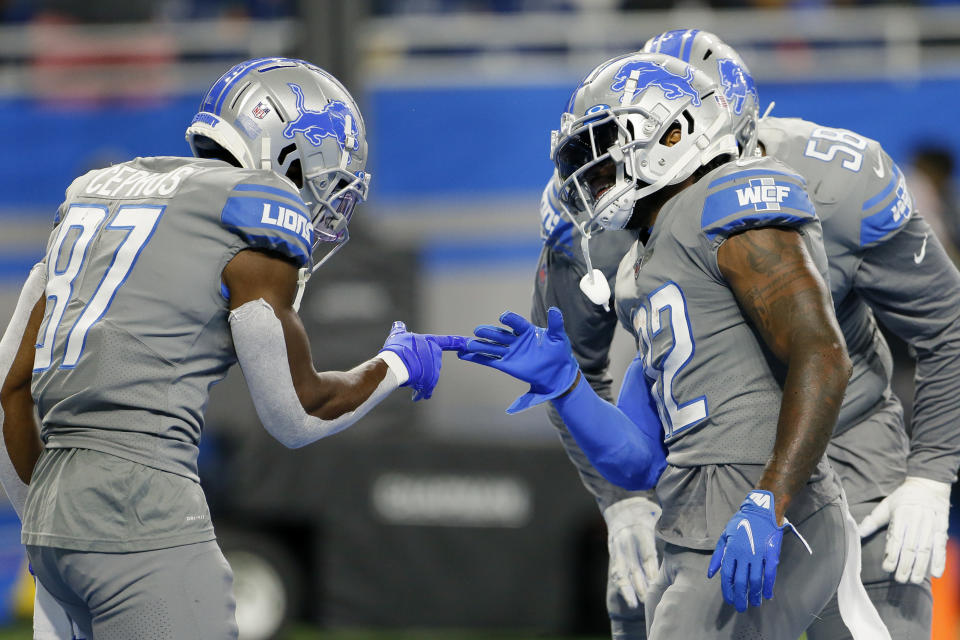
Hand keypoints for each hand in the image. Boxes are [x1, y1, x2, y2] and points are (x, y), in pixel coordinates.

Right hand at [379, 321, 466, 400]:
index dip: (462, 342)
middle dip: (422, 368)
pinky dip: (421, 393)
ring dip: (419, 382)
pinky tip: (416, 396)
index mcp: (431, 342)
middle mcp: (436, 355)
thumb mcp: (398, 336)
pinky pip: (426, 390)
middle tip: (409, 368)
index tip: (470, 344)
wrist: (395, 364)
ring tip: (408, 381)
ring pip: (428, 378)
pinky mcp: (430, 382)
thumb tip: (398, 324)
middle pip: (432, 364)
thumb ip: (400, 330)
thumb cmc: (396, 347)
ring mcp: (434, 369)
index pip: (451, 341)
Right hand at [458, 307, 579, 413]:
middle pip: (499, 334)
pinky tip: (464, 355)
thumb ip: (556, 324)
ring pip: (492, 347)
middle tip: (478, 330)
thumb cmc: (559, 353)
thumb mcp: (559, 337)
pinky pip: (489, 360)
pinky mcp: (506, 365)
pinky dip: (476, 358)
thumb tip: (554, 309)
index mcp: (527, 331)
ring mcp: (510, 352)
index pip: (516, 323)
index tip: (503, 317)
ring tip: (467, 344)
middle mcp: (516, 340)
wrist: (558, 373)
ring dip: (479, 345)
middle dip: (488, 332)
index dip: (510, 319)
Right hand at [603, 496, 661, 607]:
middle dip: (640, 584)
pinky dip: (623, 587)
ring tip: (635, 604)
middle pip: (633, 566)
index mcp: (640, 531)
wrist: (624, 506)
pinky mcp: (613, 554)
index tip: (657, 584)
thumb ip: (671, 533)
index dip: (652, 571)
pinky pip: (617, 573)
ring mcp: (618, 548)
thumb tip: (692, 546)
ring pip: (621, 571)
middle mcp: (627, 541)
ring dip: (628, 589)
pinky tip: (630, 600)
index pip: (647, 554)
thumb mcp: (659, 519)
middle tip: (649, 599)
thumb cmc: (648, 515)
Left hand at [708, 490, 808, 611]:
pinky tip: (767, 595)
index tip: (730, 600)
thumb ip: (718, 556)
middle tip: (741, 607)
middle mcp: (743, 554)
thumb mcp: (725, 536)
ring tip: (754, 603)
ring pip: (755, 580)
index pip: (727, 576)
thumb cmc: (741, 524)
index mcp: (731, 550)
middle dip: (740, 597)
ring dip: (754, 595)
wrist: (761, 512)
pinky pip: (770, 574)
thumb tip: (710, 574)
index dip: (728, 590)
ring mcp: (758, 555)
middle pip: (740, 582)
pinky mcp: (771, 554)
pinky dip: (768, 586)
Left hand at [857, 476, 951, 583]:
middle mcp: (916, 521)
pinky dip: (940, 560)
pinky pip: (941, 547)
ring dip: (920, 567)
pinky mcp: (942, 529)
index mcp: (901, 515)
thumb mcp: (886, 505)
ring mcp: (930, 526)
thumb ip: (873, 520)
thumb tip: (858, 532)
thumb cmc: (903, 498)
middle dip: (905, 565)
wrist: (928, 486)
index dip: (892, 554)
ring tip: (914, 580)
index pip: (896, 538)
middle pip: (911, 547)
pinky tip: (935, 573)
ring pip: (925, 549)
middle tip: (899, 579)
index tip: (887, 567)